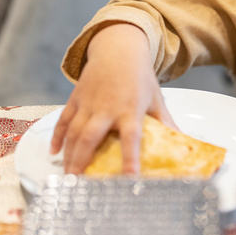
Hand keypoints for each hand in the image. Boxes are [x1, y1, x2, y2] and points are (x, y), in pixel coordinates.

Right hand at [49, 23, 175, 173]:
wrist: (119, 49)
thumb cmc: (139, 76)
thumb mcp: (155, 98)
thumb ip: (165, 122)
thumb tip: (181, 142)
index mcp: (130, 109)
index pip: (131, 138)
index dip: (130, 159)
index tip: (128, 180)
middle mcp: (106, 108)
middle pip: (91, 137)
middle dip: (82, 162)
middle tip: (78, 185)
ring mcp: (88, 103)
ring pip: (74, 132)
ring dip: (69, 155)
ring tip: (68, 177)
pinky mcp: (76, 98)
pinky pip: (64, 120)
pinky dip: (57, 136)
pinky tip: (54, 153)